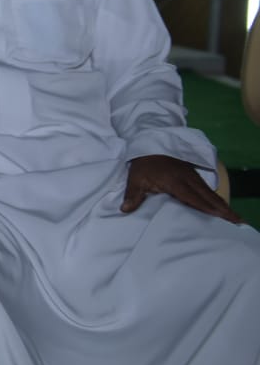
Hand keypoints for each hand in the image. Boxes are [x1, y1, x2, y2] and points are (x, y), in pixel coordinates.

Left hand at [122, 155, 240, 222]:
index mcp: (174, 181)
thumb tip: (125, 210)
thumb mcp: (134, 179)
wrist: (147, 143)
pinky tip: (220, 205)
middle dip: (222, 208)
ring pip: (209, 191)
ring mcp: (191, 174)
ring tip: (234, 217)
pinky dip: (215, 197)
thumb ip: (132, 195)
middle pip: (208, 196)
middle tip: (238, 221)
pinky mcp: (192, 173)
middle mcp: (187, 178)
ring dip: (221, 204)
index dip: (207, 208)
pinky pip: (206, 187)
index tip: (220, 217)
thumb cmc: (141, 164)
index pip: (193, 197)